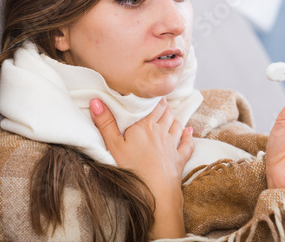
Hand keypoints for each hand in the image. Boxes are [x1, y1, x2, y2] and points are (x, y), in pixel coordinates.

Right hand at [89, 97, 193, 238]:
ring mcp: (172, 145)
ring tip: (171, 113)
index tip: (151, 91)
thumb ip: (105, 123)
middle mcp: (161, 131)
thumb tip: (96, 100)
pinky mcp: (179, 158)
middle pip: (166, 112)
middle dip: (163, 105)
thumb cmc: (132, 169)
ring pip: (176, 124)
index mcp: (145, 126)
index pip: (153, 105)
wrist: (156, 193)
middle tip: (160, 100)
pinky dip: (188, 136)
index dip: (153, 97)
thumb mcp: (113, 146)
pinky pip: (187, 144)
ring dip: (174, 117)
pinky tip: (189, 131)